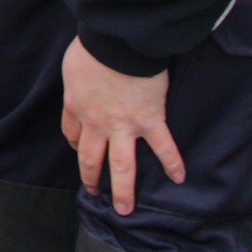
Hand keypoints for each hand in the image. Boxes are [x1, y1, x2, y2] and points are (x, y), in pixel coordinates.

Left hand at [60, 36, 185, 215]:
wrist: (117, 42)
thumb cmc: (93, 47)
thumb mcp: (72, 66)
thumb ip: (77, 81)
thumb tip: (81, 81)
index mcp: (76, 107)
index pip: (72, 135)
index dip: (76, 146)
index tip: (80, 150)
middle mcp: (96, 123)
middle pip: (91, 159)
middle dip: (93, 180)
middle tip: (96, 195)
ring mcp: (123, 125)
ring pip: (122, 166)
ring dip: (124, 190)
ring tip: (125, 209)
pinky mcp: (149, 120)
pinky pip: (163, 147)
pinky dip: (173, 163)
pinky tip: (180, 178)